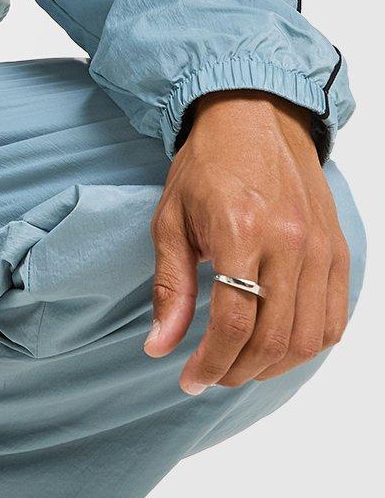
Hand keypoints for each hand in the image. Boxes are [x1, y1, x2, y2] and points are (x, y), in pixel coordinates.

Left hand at [145, 91, 350, 391]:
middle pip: (273, 339)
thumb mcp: (170, 221)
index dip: (211, 363)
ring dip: (273, 366)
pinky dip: (308, 345)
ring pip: (309, 338)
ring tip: (240, 366)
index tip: (189, 379)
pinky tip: (277, 346)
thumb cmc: (205, 168)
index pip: (234, 323)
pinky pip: (334, 317)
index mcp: (241, 232)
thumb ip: (170, 288)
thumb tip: (159, 347)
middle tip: (210, 376)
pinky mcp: (337, 250)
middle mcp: (289, 243)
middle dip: (237, 372)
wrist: (253, 118)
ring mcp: (320, 248)